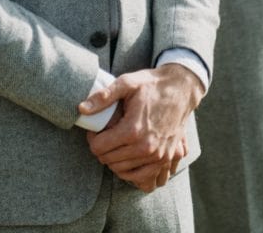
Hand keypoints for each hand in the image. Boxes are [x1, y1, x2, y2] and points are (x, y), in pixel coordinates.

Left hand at [78, 64, 202, 191]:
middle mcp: (146, 148)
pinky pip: (144, 179)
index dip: (93, 138)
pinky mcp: (166, 159)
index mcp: (133, 130)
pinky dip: (132, 173)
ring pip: (123, 172)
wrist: (181, 89)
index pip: (99, 148)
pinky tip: (128, 159)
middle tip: (105, 135)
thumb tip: (81, 109)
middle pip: (109, 161)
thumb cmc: (152, 85)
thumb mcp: (126, 83)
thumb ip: (103, 97)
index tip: (96, 130)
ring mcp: (158, 156)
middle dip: (102, 149)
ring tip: (115, 145)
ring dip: (115, 161)